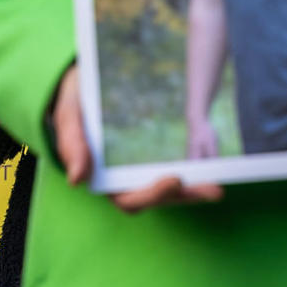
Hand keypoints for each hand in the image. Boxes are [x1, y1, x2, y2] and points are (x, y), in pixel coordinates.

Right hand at [50, 66, 223, 212]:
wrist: (82, 86)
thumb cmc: (74, 104)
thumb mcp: (69, 118)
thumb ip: (72, 146)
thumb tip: (78, 180)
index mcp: (102, 179)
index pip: (128, 200)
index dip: (152, 195)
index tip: (174, 179)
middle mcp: (122, 181)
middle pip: (156, 199)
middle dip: (184, 197)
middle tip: (212, 189)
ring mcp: (138, 172)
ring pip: (169, 191)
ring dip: (193, 191)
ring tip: (217, 187)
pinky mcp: (151, 159)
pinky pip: (174, 172)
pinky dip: (193, 174)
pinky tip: (211, 168)